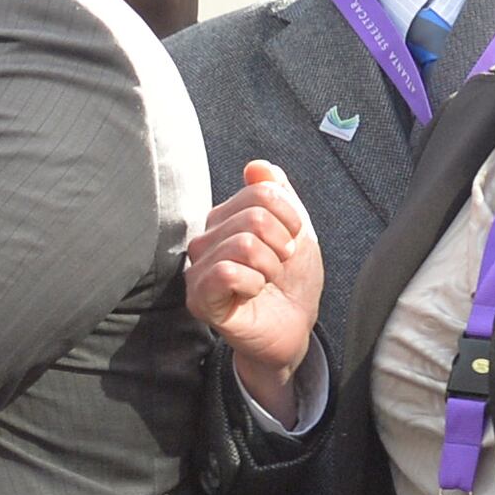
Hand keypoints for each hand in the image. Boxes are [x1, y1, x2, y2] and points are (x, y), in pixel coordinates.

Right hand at [187, 162, 323, 422]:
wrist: (294, 327)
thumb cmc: (291, 282)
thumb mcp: (296, 231)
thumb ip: (278, 195)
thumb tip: (257, 166)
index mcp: (224, 221)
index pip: (260, 192)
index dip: (290, 216)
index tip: (292, 241)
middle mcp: (205, 241)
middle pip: (253, 216)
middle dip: (282, 245)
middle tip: (280, 267)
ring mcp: (198, 270)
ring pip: (243, 244)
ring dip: (270, 267)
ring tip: (267, 281)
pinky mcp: (200, 299)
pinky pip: (226, 272)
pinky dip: (253, 283)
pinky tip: (253, 293)